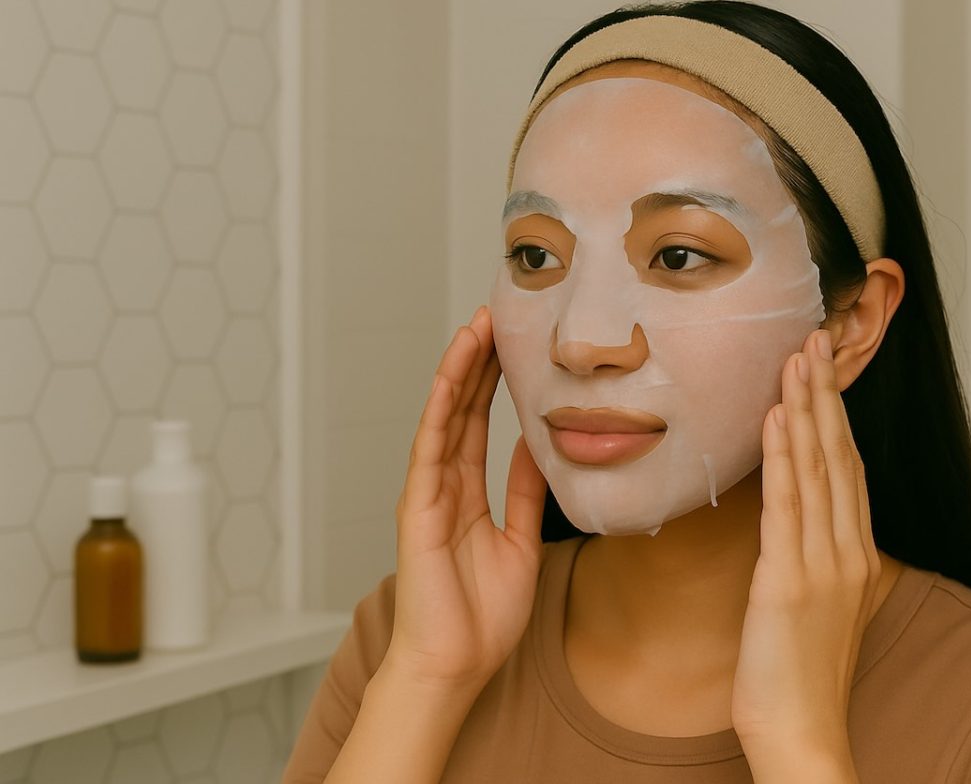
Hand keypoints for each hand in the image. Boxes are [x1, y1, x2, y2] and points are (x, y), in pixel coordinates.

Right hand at [384, 305, 547, 692]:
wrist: (455, 666)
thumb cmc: (483, 615)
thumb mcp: (520, 540)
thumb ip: (526, 493)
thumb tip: (541, 447)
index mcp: (466, 493)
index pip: (478, 423)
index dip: (493, 382)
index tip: (512, 342)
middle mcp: (442, 485)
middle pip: (459, 410)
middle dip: (477, 362)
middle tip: (496, 315)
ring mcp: (426, 494)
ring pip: (441, 419)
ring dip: (458, 372)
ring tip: (476, 328)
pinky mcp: (417, 509)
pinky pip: (428, 449)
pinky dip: (438, 410)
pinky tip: (451, 377)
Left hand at [731, 327, 880, 761]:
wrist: (802, 735)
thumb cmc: (801, 676)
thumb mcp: (819, 607)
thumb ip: (818, 560)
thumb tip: (805, 524)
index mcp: (856, 556)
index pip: (849, 470)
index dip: (836, 416)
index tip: (824, 370)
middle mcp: (848, 552)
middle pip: (840, 456)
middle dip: (825, 394)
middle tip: (812, 338)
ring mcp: (823, 564)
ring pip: (818, 469)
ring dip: (806, 408)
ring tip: (797, 357)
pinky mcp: (790, 581)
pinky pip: (788, 505)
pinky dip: (784, 455)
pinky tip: (775, 416)